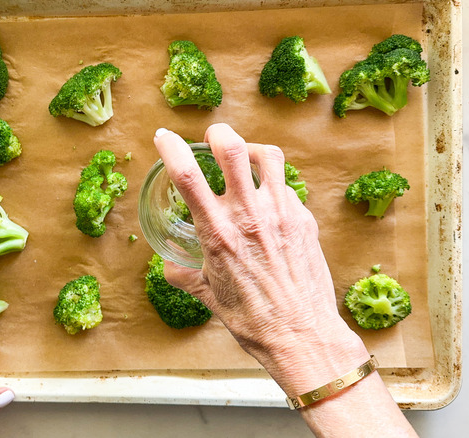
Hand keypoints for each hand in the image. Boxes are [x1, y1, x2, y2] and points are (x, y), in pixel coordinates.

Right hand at [153, 124, 366, 392]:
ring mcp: (281, 213)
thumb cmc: (251, 319)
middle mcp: (249, 216)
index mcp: (217, 233)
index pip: (187, 175)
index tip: (164, 137)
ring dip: (251, 149)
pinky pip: (287, 187)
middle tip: (213, 135)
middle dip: (218, 132)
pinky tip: (268, 200)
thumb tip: (168, 263)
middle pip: (232, 149)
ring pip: (268, 156)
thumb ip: (183, 274)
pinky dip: (273, 184)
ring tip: (245, 156)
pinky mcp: (304, 219)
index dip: (171, 147)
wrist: (301, 335)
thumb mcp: (207, 296)